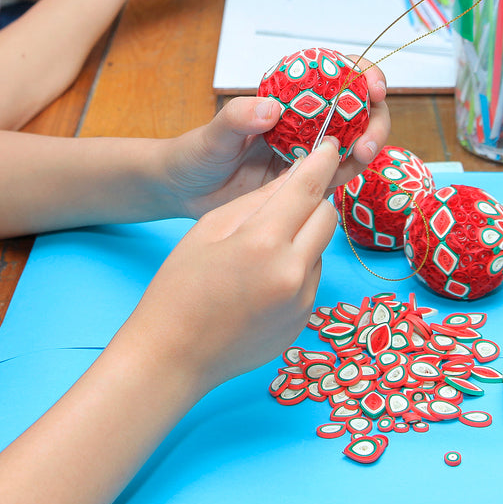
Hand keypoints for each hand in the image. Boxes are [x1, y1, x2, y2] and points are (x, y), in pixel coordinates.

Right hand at [117, 139, 344, 391]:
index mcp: (264, 243)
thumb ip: (256, 201)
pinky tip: (262, 278)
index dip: (321, 162)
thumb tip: (295, 178)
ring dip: (304, 237)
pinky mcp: (303, 322)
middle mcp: (293, 273)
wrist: (173, 356)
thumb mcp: (210, 229)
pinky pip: (312, 279)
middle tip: (287, 199)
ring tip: (261, 249)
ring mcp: (302, 302)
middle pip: (327, 217)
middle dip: (312, 201)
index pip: (308, 189)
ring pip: (321, 249)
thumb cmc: (180, 287)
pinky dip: (297, 268)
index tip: (329, 147)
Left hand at [155, 61, 388, 220]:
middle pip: (360, 111)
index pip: (338, 74)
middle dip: (375, 121)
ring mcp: (309, 151)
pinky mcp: (307, 182)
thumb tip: (271, 109)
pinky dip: (348, 174)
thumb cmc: (197, 152)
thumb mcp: (214, 132)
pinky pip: (338, 176)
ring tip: (359, 157)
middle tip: (367, 142)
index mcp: (289, 96)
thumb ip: (237, 117)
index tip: (372, 88)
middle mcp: (306, 120)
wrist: (186, 192)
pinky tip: (342, 177)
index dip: (364, 76)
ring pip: (356, 144)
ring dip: (367, 149)